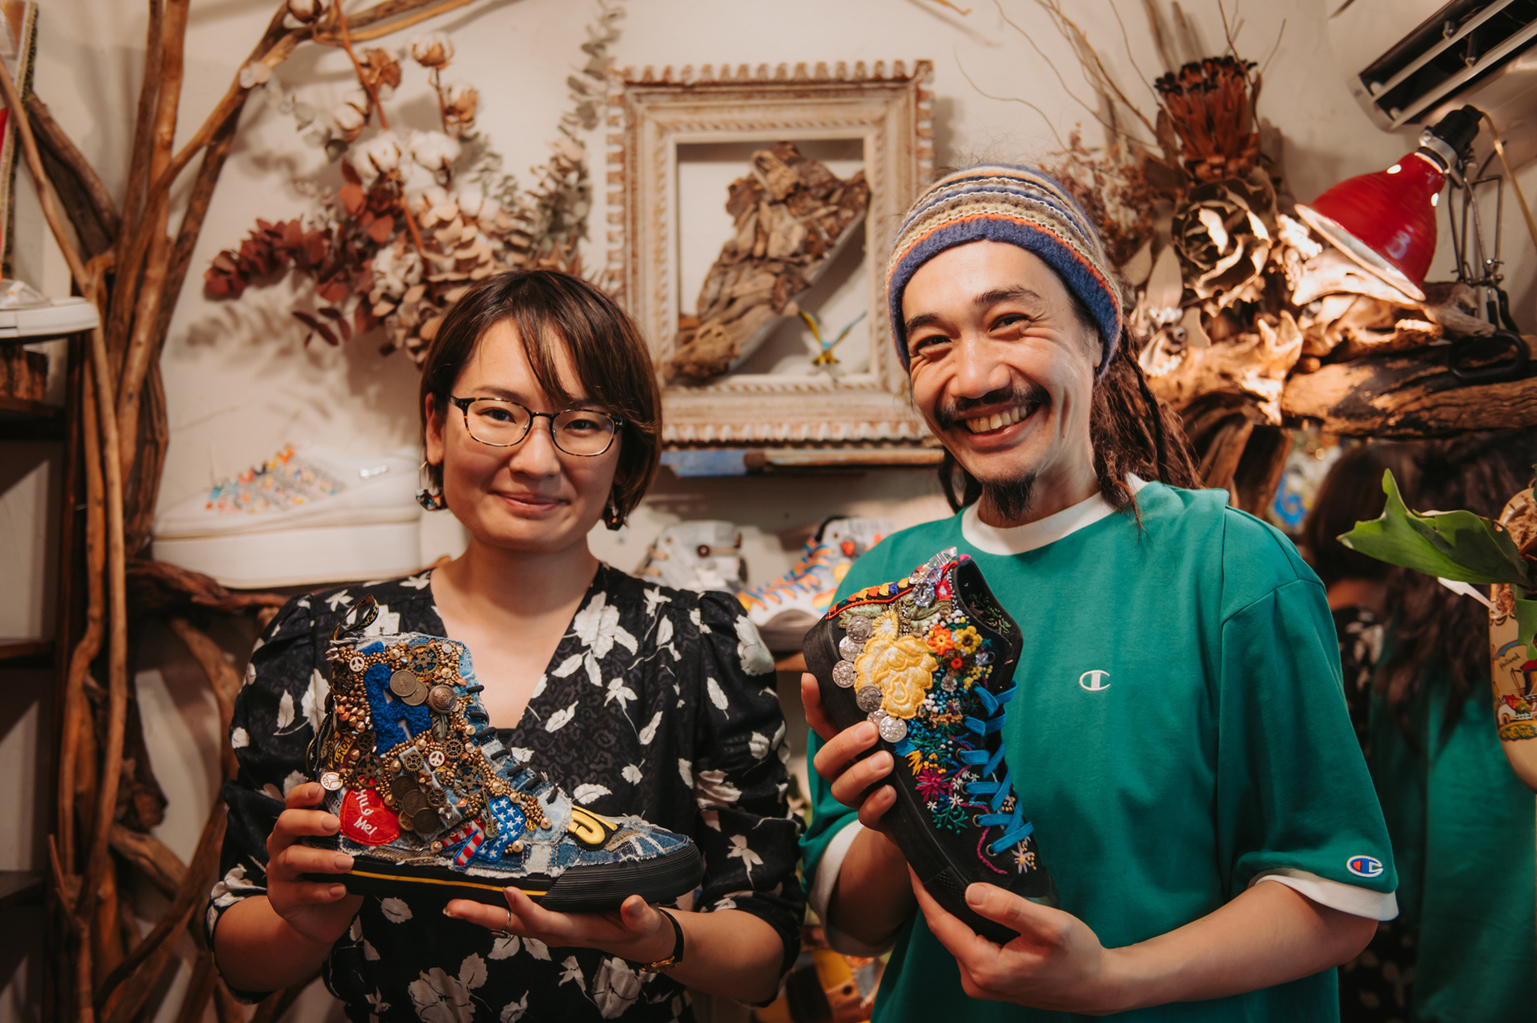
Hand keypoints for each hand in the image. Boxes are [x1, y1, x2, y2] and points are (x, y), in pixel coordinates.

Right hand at [264, 782, 363, 946]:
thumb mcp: (348, 851)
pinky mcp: (281, 898)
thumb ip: (357, 836)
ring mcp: (278, 872)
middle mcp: (283, 844)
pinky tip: (340, 889)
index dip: (304, 793)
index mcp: (298, 826)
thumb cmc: (336, 875)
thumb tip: (391, 820)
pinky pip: (298, 892)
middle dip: (309, 821)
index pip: (293, 802)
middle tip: (334, 824)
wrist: (322, 917)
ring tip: (346, 863)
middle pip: (285, 824)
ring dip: (321, 859)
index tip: (320, 790)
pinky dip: (321, 890)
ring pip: (291, 859)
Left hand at [444, 889, 677, 965]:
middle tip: (453, 908)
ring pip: (510, 921)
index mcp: (577, 930)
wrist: (637, 939)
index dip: (527, 909)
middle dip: (483, 917)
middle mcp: (556, 930)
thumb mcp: (646, 923)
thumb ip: (639, 915)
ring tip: (453, 905)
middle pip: (513, 925)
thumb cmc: (640, 929)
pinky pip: (518, 914)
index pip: (547, 921)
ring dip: (482, 914)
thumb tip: (632, 903)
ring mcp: (550, 925)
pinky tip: (478, 896)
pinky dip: (496, 907)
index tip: (510, 892)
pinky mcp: (550, 917)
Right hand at [801, 672, 900, 836]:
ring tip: (887, 761)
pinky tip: (891, 792)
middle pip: (824, 760)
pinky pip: (865, 815)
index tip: (810, 679)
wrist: (922, 811)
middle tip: (871, 731)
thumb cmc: (909, 761)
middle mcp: (846, 770)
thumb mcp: (901, 735)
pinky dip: (875, 804)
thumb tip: (907, 671)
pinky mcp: (875, 818)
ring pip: (841, 789)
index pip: (821, 722)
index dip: (812, 702)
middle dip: (843, 744)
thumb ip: (895, 713)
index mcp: (847, 746)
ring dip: (861, 773)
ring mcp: (858, 796)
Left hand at [909, 868, 1122, 1013]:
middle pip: (943, 929)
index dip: (924, 891)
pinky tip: (968, 899)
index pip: (940, 923)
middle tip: (929, 857)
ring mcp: (979, 983)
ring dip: (949, 907)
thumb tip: (969, 892)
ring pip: (954, 936)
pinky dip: (964, 921)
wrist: (1096, 986)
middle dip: (934, 894)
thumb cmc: (1078, 956)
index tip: (913, 861)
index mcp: (985, 968)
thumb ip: (1010, 910)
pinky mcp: (987, 979)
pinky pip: (966, 943)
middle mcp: (975, 980)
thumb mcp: (1051, 927)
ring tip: (945, 872)